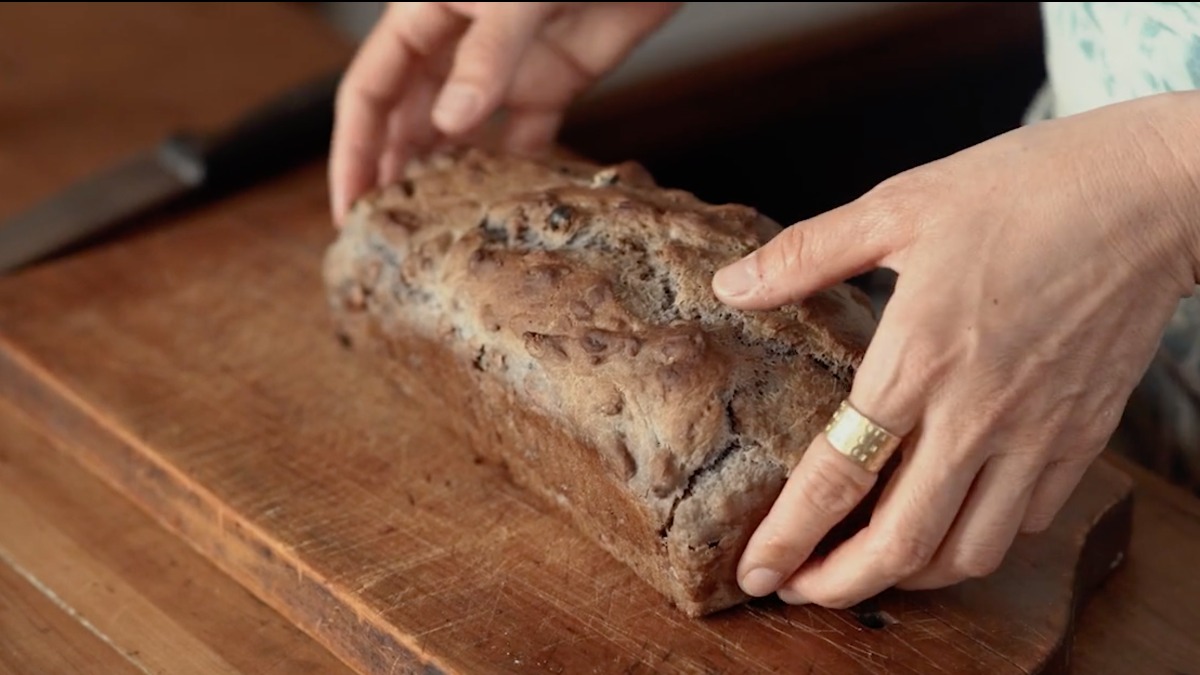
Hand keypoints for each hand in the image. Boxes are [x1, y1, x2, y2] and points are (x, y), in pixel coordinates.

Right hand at [328, 1, 680, 222]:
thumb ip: (485, 58)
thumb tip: (451, 126)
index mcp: (424, 15)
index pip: (369, 91)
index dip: (354, 150)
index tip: (349, 208)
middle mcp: (458, 45)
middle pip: (409, 120)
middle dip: (392, 174)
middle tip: (385, 237)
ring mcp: (506, 67)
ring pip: (461, 134)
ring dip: (447, 178)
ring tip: (435, 232)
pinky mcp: (556, 82)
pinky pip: (525, 138)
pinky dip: (513, 171)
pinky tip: (502, 206)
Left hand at [713, 92, 1199, 606]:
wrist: (1151, 195)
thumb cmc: (1023, 191)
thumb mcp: (899, 206)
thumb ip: (807, 254)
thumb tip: (731, 284)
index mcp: (917, 359)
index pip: (838, 478)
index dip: (789, 536)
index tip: (757, 571)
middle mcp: (976, 414)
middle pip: (901, 542)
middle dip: (840, 584)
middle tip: (800, 591)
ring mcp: (1036, 434)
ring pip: (970, 550)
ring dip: (910, 576)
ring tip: (869, 567)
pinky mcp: (1081, 437)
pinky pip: (1027, 521)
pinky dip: (979, 541)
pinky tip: (950, 523)